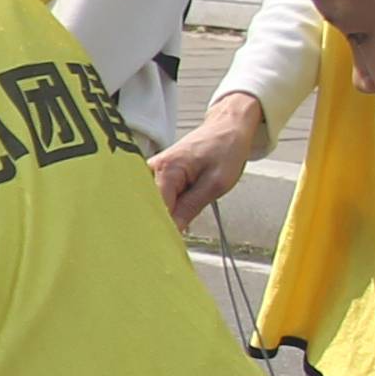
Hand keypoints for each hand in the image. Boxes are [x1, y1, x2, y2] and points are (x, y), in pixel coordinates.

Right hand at [152, 93, 265, 228]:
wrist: (227, 128)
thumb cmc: (225, 148)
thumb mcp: (215, 184)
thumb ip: (190, 209)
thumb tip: (173, 232)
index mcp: (166, 170)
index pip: (155, 210)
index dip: (161, 230)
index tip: (166, 247)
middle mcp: (152, 169)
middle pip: (147, 208)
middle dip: (157, 225)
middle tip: (170, 241)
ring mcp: (152, 172)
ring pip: (150, 204)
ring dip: (161, 217)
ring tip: (175, 224)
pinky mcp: (156, 175)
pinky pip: (155, 198)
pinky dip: (164, 209)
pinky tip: (173, 216)